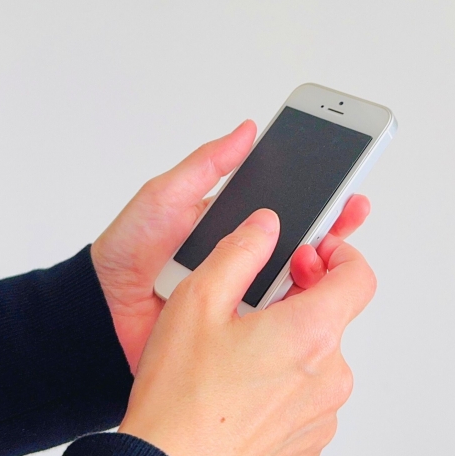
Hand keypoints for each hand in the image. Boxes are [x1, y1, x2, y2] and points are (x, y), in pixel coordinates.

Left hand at [91, 120, 370, 372]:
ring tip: (331, 248)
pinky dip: (296, 305)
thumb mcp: (166, 195)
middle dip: (330, 226)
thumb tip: (246, 130)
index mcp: (231, 223)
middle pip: (298, 241)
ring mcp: (242, 291)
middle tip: (351, 210)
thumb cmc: (129, 250)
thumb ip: (206, 165)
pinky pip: (273, 316)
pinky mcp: (237, 325)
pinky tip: (314, 292)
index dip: (315, 194)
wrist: (103, 309)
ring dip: (318, 265)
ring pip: (293, 280)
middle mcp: (242, 257)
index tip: (343, 182)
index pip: (284, 205)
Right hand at [118, 209, 375, 455]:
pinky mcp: (310, 439)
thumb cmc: (179, 396)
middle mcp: (329, 376)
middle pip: (331, 316)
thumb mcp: (198, 301)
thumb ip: (241, 251)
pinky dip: (286, 380)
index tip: (314, 253)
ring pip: (318, 356)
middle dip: (298, 301)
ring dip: (289, 343)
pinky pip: (309, 394)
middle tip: (255, 305)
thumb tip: (266, 226)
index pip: (359, 277)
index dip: (340, 255)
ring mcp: (323, 413)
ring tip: (240, 353)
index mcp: (310, 333)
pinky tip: (244, 386)